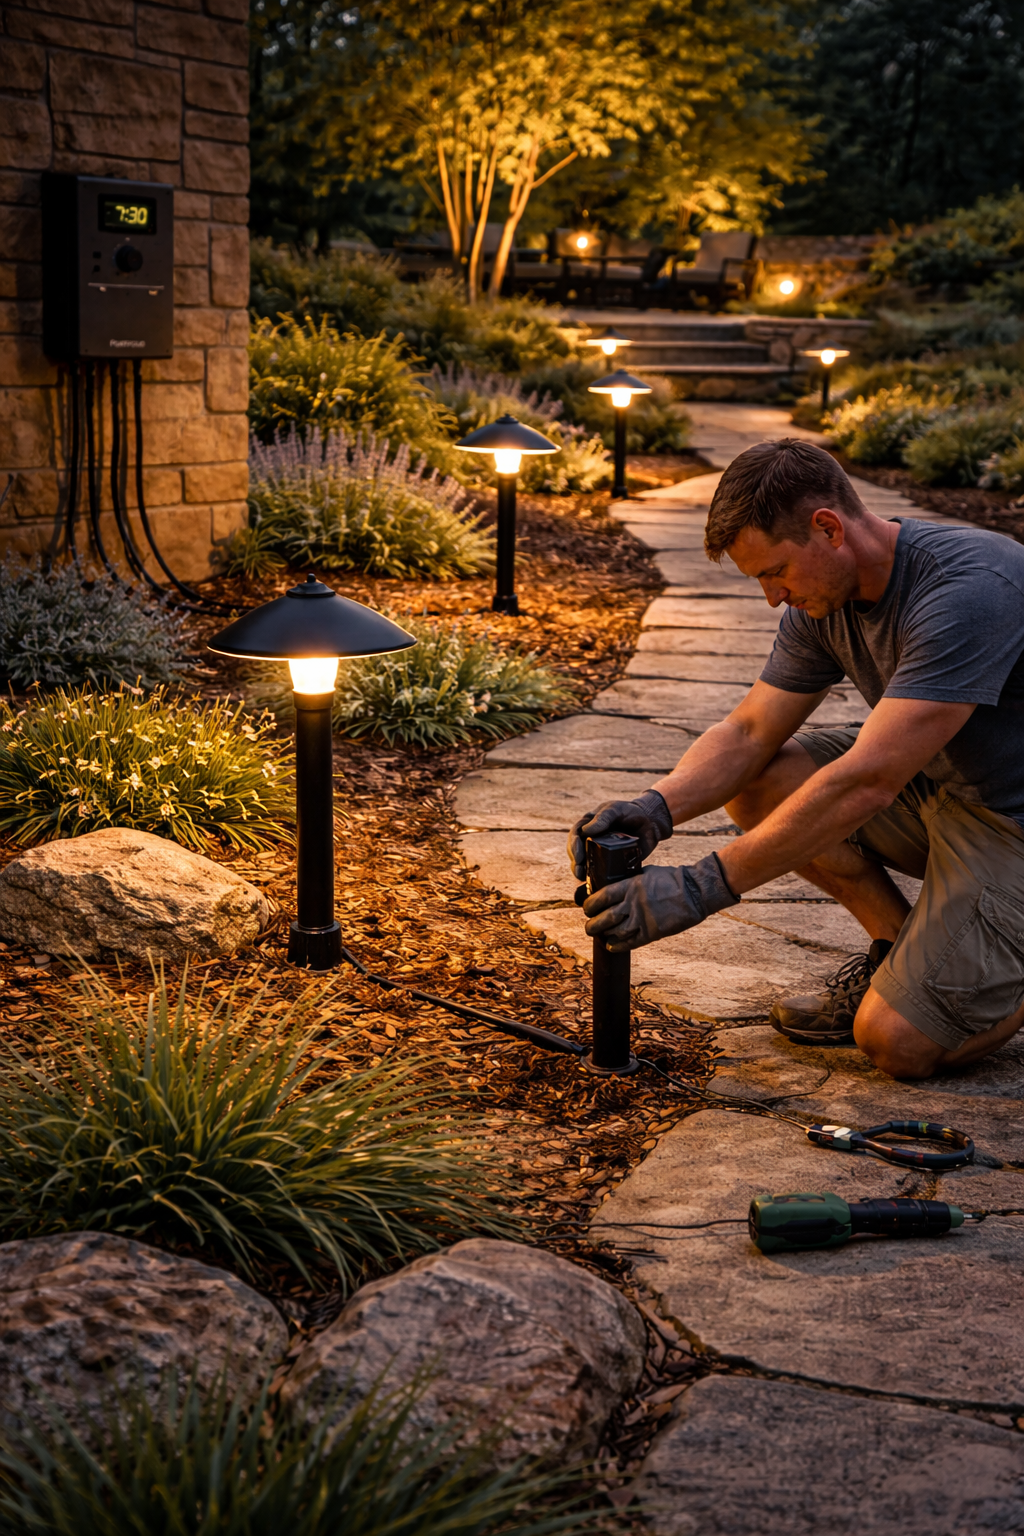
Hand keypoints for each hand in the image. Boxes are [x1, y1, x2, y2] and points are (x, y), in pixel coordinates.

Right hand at [566, 790, 673, 880]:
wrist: (649, 822)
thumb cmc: (630, 812)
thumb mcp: (616, 810)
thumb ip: (603, 818)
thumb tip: (586, 831)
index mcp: (588, 825)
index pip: (575, 836)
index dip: (573, 847)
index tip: (578, 857)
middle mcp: (590, 840)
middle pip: (576, 853)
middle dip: (576, 863)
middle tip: (579, 872)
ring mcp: (600, 852)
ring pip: (585, 864)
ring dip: (582, 872)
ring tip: (583, 878)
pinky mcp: (611, 863)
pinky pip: (601, 872)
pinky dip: (596, 879)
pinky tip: (595, 885)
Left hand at [583, 854, 739, 950]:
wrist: (694, 892)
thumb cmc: (672, 879)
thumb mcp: (647, 873)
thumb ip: (630, 881)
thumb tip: (615, 885)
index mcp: (630, 886)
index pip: (601, 897)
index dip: (589, 904)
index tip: (586, 908)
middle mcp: (633, 904)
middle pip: (604, 917)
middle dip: (592, 924)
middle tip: (589, 925)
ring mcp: (642, 919)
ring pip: (614, 932)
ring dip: (604, 935)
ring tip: (599, 935)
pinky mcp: (652, 933)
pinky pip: (630, 943)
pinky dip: (617, 945)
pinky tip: (611, 945)